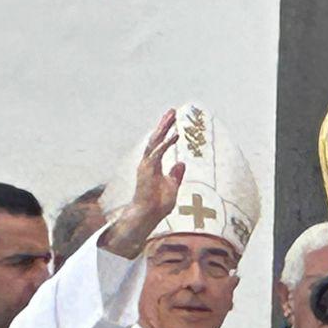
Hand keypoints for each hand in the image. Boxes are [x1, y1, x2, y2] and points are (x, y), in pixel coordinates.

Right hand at [98, 110, 186, 259]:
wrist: (147, 216)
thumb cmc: (158, 205)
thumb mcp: (172, 187)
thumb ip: (176, 174)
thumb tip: (182, 163)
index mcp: (153, 166)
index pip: (159, 144)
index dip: (166, 132)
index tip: (173, 121)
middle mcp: (148, 163)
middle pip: (155, 138)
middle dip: (164, 124)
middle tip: (172, 111)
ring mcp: (146, 165)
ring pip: (154, 142)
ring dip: (164, 128)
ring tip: (172, 115)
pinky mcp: (148, 169)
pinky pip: (158, 153)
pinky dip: (167, 143)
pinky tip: (175, 134)